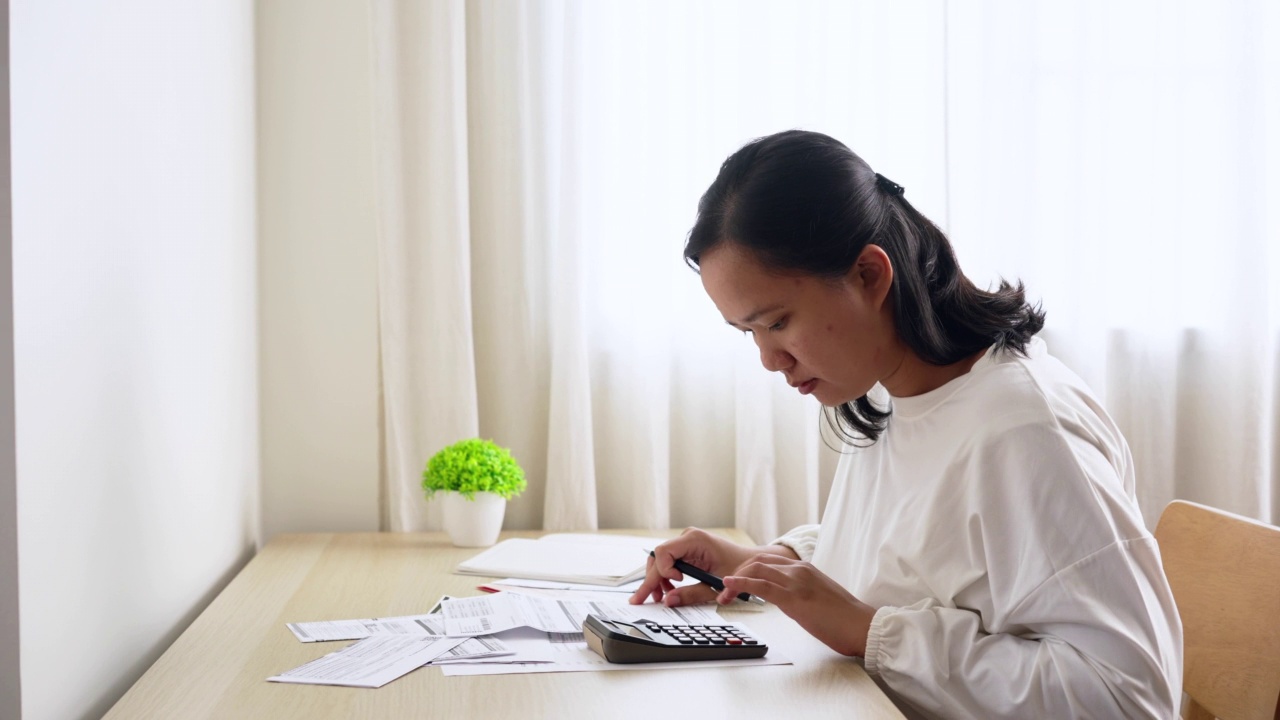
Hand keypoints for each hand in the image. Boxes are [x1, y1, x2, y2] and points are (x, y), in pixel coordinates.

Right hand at [629, 528, 757, 607]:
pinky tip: (668, 590)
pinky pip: (668, 561)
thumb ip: (691, 594)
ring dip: (656, 579)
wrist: (752, 564)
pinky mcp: (687, 550)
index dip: (663, 570)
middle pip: (658, 557)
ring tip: (659, 598)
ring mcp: (686, 543)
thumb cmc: (739, 570)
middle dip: (651, 579)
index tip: (675, 583)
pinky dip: (665, 577)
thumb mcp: (715, 585)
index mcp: (695, 540)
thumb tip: (669, 601)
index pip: (664, 552)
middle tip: (642, 600)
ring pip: (659, 560)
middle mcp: (688, 538)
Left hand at [720, 554, 876, 656]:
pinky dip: (741, 583)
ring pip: (756, 569)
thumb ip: (798, 591)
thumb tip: (780, 597)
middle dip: (737, 573)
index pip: (767, 559)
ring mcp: (797, 582)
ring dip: (734, 581)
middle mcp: (799, 569)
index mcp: (804, 568)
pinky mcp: (794, 598)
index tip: (735, 581)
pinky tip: (729, 586)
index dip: (747, 568)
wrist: (861, 626)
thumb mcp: (816, 596)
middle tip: (725, 589)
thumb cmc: (842, 617)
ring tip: (724, 594)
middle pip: (757, 561)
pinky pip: (762, 586)